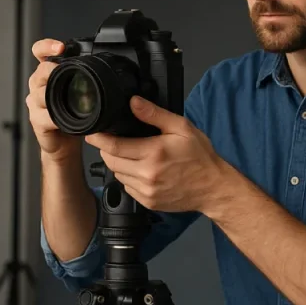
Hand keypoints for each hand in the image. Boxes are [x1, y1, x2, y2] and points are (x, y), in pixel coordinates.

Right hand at [27, 39, 80, 162]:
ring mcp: (35, 102)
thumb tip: (106, 65)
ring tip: (69, 100)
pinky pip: (45, 115)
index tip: (60, 47)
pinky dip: (56, 118)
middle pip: (41, 71)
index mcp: (48, 73)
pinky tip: (64, 120)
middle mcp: (38, 84)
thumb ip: (83, 76)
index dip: (47, 46)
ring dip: (56, 97)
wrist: (64, 141)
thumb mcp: (78, 90)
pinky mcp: (36, 120)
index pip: (40, 52)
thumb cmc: (73, 114)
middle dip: (53, 71)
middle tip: (67, 74)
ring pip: (42, 94)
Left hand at [85, 95, 224, 214]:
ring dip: (118, 163)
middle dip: (107, 150)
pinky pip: (127, 187)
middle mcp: (147, 174)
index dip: (98, 139)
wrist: (213, 188)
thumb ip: (155, 115)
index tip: (92, 133)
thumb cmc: (200, 156)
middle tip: (113, 141)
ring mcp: (146, 191)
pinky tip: (141, 170)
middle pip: (111, 161)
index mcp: (153, 153)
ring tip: (131, 155)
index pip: (114, 146)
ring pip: (118, 175)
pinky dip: (128, 177)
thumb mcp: (182, 128)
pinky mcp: (148, 202)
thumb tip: (133, 102)